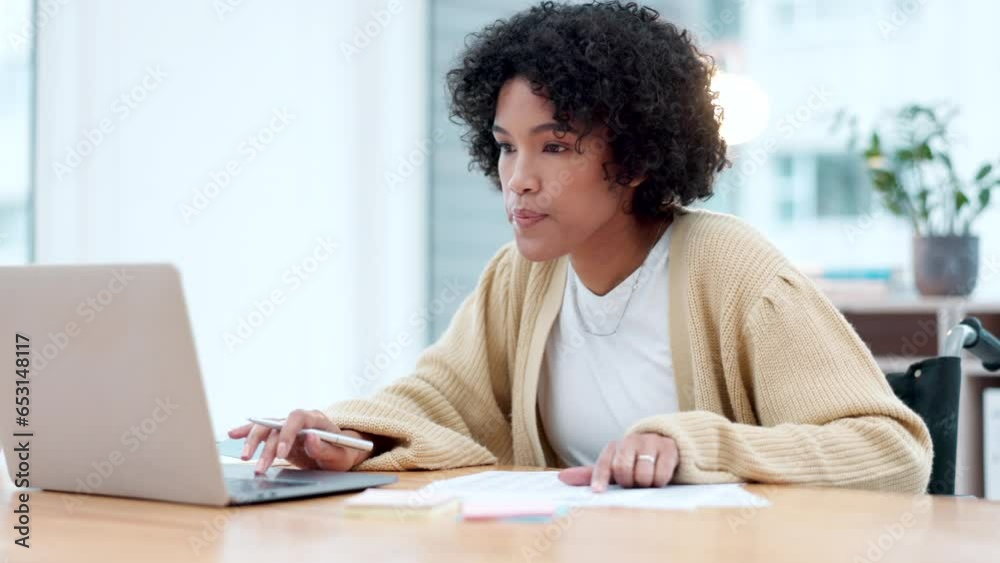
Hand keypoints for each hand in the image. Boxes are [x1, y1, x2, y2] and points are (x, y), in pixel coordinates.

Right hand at [227, 409, 372, 473]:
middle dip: (265, 443)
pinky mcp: (279, 435)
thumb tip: (311, 437)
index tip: (282, 453)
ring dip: (253, 442)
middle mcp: (299, 419)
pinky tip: (233, 434)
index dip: (287, 433)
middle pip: (276, 424)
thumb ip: (325, 448)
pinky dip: (247, 432)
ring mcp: (287, 426)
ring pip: (265, 428)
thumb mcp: (340, 455)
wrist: (339, 452)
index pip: (297, 418)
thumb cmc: (342, 453)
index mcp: (316, 419)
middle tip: (258, 464)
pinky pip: (262, 430)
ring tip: (245, 458)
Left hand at [557, 432, 678, 492]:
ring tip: (646, 480)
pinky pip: (661, 473)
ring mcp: (650, 442)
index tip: (598, 492)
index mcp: (613, 447)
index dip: (599, 479)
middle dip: (628, 482)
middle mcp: (630, 441)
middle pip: (623, 469)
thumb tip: (561, 478)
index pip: (603, 464)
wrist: (662, 443)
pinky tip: (659, 477)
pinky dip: (659, 481)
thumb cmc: (633, 461)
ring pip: (643, 474)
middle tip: (632, 483)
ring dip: (645, 483)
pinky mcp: (668, 447)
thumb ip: (590, 474)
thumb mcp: (612, 467)